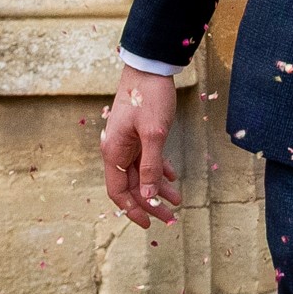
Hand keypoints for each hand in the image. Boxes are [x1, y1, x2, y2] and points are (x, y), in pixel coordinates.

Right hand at [101, 67, 182, 226]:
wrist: (149, 68)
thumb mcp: (154, 133)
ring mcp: (128, 143)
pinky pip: (147, 160)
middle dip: (150, 203)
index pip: (118, 191)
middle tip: (170, 218)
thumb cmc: (149, 98)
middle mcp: (118, 151)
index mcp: (115, 153)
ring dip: (158, 188)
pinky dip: (159, 170)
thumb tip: (149, 194)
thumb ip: (151, 165)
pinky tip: (172, 178)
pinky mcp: (139, 134)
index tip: (148, 224)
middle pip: (132, 186)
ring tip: (177, 201)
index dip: (132, 210)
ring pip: (142, 174)